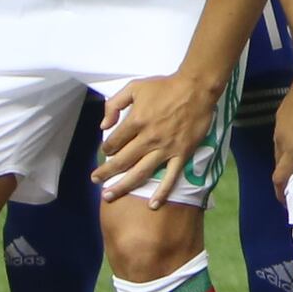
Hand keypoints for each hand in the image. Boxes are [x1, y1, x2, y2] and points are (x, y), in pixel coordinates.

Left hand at [99, 64, 227, 200]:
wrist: (196, 88)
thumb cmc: (164, 86)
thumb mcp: (134, 87)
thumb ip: (115, 104)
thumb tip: (103, 126)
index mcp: (136, 121)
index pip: (113, 142)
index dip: (105, 149)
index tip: (105, 153)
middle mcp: (148, 138)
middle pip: (122, 161)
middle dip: (106, 173)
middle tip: (96, 181)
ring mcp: (165, 149)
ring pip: (140, 172)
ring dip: (123, 186)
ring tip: (109, 196)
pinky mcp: (181, 154)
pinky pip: (170, 177)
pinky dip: (162, 192)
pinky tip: (152, 205)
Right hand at [269, 70, 292, 203]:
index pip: (280, 176)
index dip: (281, 191)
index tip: (286, 199)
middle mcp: (281, 140)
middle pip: (279, 163)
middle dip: (286, 175)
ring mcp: (279, 125)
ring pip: (280, 148)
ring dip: (287, 157)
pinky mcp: (282, 113)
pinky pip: (283, 134)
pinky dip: (289, 141)